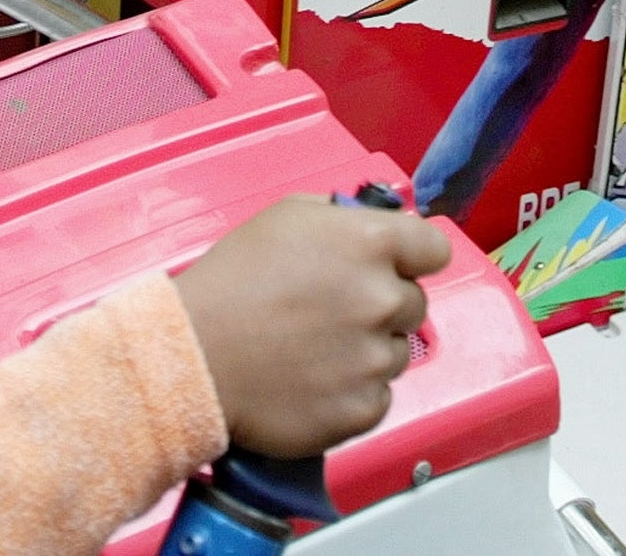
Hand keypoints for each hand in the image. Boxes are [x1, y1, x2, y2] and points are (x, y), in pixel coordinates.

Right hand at [175, 198, 448, 457]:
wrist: (191, 356)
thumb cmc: (232, 280)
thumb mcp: (285, 217)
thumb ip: (343, 218)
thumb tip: (374, 227)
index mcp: (371, 243)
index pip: (434, 249)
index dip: (411, 258)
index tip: (390, 267)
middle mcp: (384, 298)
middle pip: (415, 302)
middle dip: (382, 305)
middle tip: (331, 312)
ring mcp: (376, 359)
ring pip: (395, 352)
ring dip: (367, 351)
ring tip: (313, 351)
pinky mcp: (363, 409)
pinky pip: (377, 397)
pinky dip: (351, 392)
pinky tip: (312, 382)